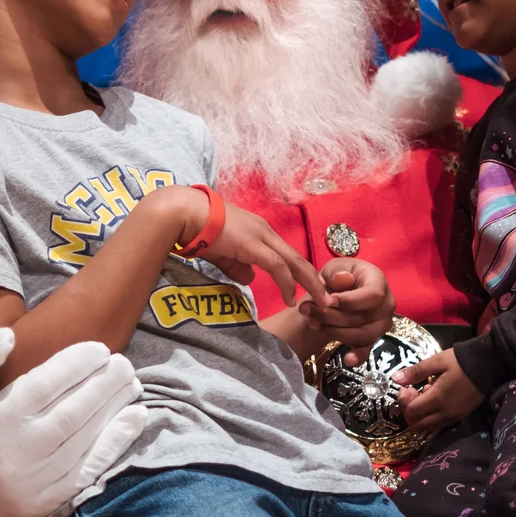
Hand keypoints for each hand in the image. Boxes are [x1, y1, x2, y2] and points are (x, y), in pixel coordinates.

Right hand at [0, 328, 146, 516]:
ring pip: (85, 438)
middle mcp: (17, 454)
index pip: (43, 386)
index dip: (76, 365)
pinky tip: (135, 417)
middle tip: (122, 362)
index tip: (99, 348)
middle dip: (103, 384)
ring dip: (114, 407)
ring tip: (130, 382)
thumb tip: (9, 337)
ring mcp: (36, 482)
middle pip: (72, 412)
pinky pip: (90, 469)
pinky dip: (116, 443)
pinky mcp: (50, 501)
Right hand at [165, 188, 331, 312]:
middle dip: (316, 280)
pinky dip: (288, 283)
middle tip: (329, 299)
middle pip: (298, 258)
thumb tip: (249, 279)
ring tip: (322, 303)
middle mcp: (265, 231)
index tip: (311, 290)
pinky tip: (292, 299)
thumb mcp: (222, 252)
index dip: (301, 273)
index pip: (287, 254)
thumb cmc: (198, 229)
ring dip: (310, 284)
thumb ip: (237, 265)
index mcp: (259, 232)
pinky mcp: (253, 244)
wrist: (185, 213)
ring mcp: (261, 236)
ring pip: (294, 262)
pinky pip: (277, 267)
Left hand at [301, 259, 393, 365]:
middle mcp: (386, 305)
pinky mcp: (373, 338)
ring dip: (333, 332)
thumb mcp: (336, 267)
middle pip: (361, 317)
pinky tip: (347, 360)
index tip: (327, 300)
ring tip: (312, 322)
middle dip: (331, 316)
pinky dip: (357, 356)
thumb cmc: (340, 276)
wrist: (341, 290)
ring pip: (360, 335)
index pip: (372, 295)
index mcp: (379, 282)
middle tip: (306, 309)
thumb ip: (337, 273)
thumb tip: (343, 279)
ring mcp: (381, 324)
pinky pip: (367, 349)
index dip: (350, 301)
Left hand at [393, 347, 485, 434]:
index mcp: (437, 398)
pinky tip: (435, 402)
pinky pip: (440, 425)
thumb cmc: (461, 361)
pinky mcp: (461, 417)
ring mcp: (454, 417)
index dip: (404, 401)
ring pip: (428, 427)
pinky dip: (431, 418)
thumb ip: (415, 372)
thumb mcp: (437, 361)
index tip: (407, 388)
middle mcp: (445, 412)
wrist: (490, 364)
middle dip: (409, 412)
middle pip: (417, 425)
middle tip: (413, 395)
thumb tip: (395, 379)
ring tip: (424, 397)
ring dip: (420, 416)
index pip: (411, 411)